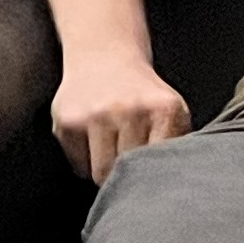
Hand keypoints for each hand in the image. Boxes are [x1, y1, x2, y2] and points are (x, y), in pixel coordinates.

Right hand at [52, 54, 190, 181]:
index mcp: (162, 111)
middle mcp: (126, 111)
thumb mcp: (172, 113)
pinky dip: (85, 161)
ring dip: (105, 171)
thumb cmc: (143, 95)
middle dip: (129, 175)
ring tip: (112, 154)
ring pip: (100, 172)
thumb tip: (172, 185)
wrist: (103, 56)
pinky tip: (93, 142)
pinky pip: (77, 164)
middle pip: (129, 173)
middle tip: (130, 166)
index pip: (160, 166)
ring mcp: (93, 115)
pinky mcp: (65, 121)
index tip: (153, 177)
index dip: (156, 177)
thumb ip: (177, 144)